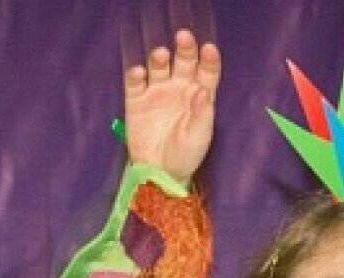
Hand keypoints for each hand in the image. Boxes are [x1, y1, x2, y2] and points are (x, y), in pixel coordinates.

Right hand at [124, 29, 220, 185]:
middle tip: (183, 37)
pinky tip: (139, 72)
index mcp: (199, 95)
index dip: (208, 59)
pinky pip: (135, 83)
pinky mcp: (136, 101)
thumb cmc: (185, 155)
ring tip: (160, 55)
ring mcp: (157, 93)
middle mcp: (179, 88)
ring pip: (159, 67)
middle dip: (184, 48)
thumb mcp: (199, 137)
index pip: (207, 71)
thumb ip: (202, 113)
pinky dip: (135, 74)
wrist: (158, 174)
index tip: (209, 49)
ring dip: (159, 58)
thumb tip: (203, 90)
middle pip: (183, 61)